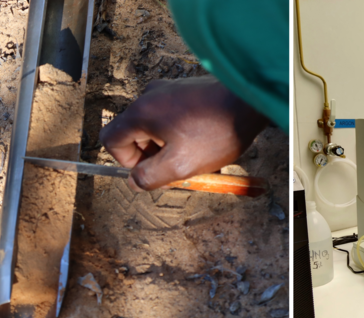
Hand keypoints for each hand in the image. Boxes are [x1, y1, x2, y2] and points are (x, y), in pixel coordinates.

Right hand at [100, 76, 268, 190]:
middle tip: (179, 166)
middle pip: (134, 134)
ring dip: (171, 146)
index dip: (128, 162)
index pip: (111, 140)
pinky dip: (184, 134)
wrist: (251, 100)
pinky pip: (173, 118)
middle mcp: (150, 97)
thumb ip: (150, 177)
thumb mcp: (180, 165)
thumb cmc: (218, 130)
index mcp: (142, 112)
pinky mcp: (186, 91)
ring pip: (156, 127)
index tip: (153, 169)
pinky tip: (207, 142)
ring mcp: (169, 91)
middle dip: (153, 155)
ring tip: (198, 156)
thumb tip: (134, 181)